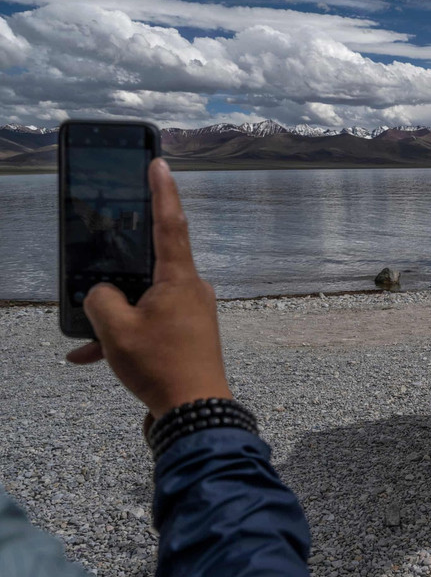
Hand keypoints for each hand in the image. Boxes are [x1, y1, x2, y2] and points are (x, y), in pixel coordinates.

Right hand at [66, 159, 232, 418]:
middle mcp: (193, 290)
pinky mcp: (190, 335)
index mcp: (180, 279)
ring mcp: (193, 313)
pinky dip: (124, 338)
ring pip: (144, 302)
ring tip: (89, 340)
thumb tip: (103, 294)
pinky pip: (151, 326)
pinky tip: (91, 358)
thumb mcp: (115, 329)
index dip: (162, 190)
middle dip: (119, 275)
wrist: (196, 414)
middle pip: (149, 267)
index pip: (170, 223)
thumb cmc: (161, 367)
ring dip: (115, 318)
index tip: (159, 162)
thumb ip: (100, 300)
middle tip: (100, 272)